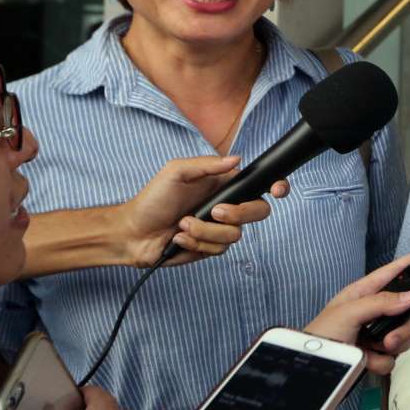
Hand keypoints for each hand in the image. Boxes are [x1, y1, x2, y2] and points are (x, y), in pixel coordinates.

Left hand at [124, 155, 289, 266]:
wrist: (133, 232)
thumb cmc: (152, 199)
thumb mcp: (176, 172)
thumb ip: (207, 165)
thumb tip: (236, 159)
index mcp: (223, 185)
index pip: (258, 184)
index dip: (276, 186)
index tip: (277, 189)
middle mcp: (227, 206)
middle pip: (258, 212)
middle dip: (237, 214)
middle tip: (215, 212)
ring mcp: (220, 228)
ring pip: (235, 235)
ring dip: (205, 231)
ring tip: (183, 225)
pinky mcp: (210, 247)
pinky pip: (218, 250)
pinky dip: (196, 243)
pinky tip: (179, 238)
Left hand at [305, 251, 409, 373]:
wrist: (311, 369)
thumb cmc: (321, 335)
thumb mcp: (349, 312)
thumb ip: (380, 302)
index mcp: (363, 293)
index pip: (391, 273)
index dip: (409, 262)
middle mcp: (373, 312)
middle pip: (405, 312)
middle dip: (402, 327)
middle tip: (389, 339)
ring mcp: (374, 334)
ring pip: (403, 335)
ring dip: (393, 346)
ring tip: (375, 350)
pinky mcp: (374, 355)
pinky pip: (392, 357)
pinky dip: (381, 362)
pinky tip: (367, 362)